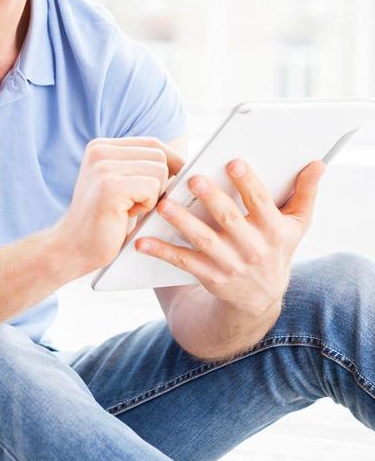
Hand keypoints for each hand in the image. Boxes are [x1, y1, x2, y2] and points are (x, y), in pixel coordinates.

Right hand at [54, 136, 186, 275]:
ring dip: (153, 196)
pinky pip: (153, 187)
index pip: (153, 144)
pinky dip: (147, 206)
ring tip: (129, 208)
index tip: (172, 184)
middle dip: (159, 183)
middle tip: (137, 203)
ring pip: (160, 170)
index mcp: (101, 147)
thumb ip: (141, 166)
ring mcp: (103, 167)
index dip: (170, 164)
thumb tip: (188, 162)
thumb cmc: (104, 220)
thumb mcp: (120, 183)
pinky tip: (126, 215)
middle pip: (160, 155)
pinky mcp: (110, 186)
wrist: (73, 249)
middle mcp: (99, 151)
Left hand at [135, 158, 326, 316]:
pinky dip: (161, 252)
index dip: (247, 183)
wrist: (260, 298)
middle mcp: (252, 248)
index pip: (260, 202)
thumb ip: (306, 193)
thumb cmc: (277, 248)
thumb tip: (318, 163)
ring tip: (164, 205)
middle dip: (211, 199)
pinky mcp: (208, 276)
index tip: (232, 162)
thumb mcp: (297, 224)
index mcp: (274, 230)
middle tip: (193, 179)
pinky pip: (183, 262)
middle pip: (229, 220)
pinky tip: (142, 241)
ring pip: (203, 241)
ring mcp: (229, 264)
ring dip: (182, 222)